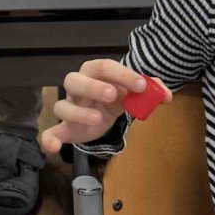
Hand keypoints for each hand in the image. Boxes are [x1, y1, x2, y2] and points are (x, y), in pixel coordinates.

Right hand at [40, 60, 164, 156]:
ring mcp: (69, 109)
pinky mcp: (64, 130)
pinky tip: (53, 148)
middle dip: (93, 87)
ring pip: (61, 107)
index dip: (121, 74)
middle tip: (113, 95)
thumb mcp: (132, 92)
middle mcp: (77, 88)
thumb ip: (150, 91)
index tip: (141, 85)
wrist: (100, 116)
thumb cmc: (115, 98)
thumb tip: (166, 96)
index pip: (104, 66)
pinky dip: (48, 140)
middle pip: (74, 80)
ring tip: (97, 119)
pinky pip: (49, 133)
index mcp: (95, 73)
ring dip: (77, 112)